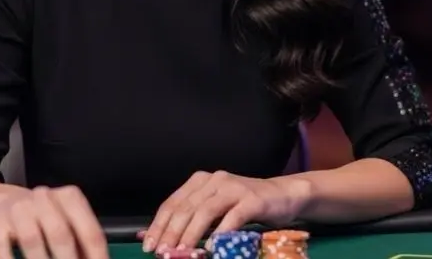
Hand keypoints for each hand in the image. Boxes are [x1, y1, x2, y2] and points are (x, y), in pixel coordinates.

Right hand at [0, 185, 108, 258]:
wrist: (4, 202)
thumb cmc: (45, 218)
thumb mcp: (66, 222)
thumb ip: (81, 244)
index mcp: (70, 198)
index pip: (90, 231)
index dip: (96, 257)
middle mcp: (45, 197)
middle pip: (61, 235)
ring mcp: (19, 208)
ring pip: (32, 240)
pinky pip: (2, 247)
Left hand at [143, 171, 310, 251]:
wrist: (282, 195)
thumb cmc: (245, 206)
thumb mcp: (215, 210)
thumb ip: (193, 220)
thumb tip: (161, 238)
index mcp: (201, 181)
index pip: (173, 203)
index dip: (159, 225)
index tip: (148, 245)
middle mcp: (215, 180)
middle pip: (186, 207)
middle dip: (171, 233)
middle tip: (162, 253)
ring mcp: (234, 188)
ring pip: (205, 211)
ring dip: (190, 234)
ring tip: (182, 253)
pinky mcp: (252, 200)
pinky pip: (232, 218)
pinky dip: (220, 234)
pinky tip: (212, 249)